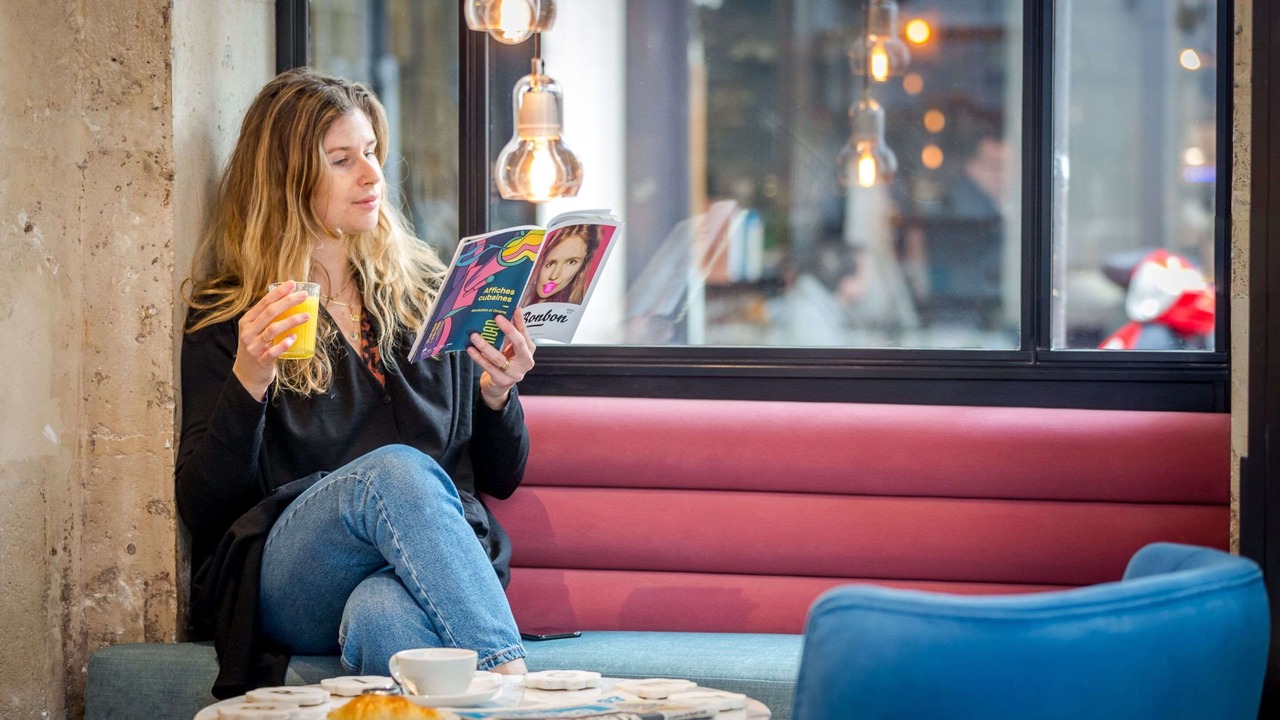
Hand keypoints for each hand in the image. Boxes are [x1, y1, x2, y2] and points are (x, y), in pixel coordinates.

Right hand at [232, 280, 312, 399]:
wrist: (247, 375)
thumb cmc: (256, 348)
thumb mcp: (256, 331)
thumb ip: (267, 319)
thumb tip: (290, 301)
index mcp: (247, 321)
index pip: (264, 303)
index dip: (279, 293)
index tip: (293, 284)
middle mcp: (248, 332)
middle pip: (269, 313)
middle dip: (288, 302)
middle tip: (304, 296)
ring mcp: (253, 346)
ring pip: (273, 330)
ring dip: (291, 321)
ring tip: (306, 316)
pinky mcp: (261, 360)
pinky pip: (273, 351)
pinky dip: (283, 344)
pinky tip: (294, 338)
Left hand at [468, 308, 535, 409]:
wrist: (500, 385)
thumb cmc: (506, 361)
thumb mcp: (511, 347)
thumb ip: (512, 332)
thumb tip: (510, 311)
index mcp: (529, 351)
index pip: (525, 333)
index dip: (520, 321)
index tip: (514, 309)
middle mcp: (526, 362)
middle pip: (519, 344)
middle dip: (508, 329)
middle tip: (496, 317)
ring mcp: (515, 373)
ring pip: (499, 358)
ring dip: (485, 345)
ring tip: (474, 336)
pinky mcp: (502, 381)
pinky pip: (489, 367)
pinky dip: (479, 358)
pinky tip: (471, 350)